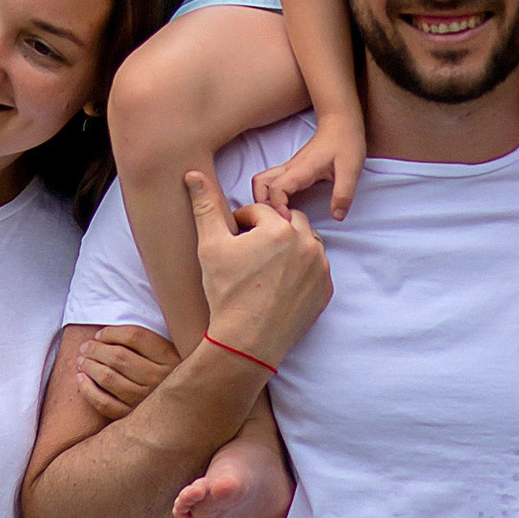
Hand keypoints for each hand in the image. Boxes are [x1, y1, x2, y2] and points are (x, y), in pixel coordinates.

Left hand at [75, 325, 177, 424]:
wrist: (179, 410)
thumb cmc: (168, 375)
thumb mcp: (168, 352)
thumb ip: (147, 341)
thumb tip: (105, 333)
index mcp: (168, 357)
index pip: (134, 337)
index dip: (111, 332)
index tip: (99, 334)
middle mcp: (158, 379)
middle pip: (118, 357)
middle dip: (95, 349)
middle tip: (85, 347)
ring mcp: (145, 400)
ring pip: (108, 378)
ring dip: (89, 366)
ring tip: (81, 361)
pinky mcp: (133, 417)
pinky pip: (104, 403)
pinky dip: (88, 390)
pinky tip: (81, 380)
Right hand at [189, 169, 330, 370]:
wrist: (246, 343)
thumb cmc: (226, 293)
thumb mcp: (210, 246)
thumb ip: (206, 206)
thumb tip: (194, 174)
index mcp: (280, 227)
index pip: (261, 211)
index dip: (243, 225)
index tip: (233, 244)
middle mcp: (307, 243)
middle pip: (288, 222)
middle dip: (270, 231)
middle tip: (249, 255)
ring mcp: (320, 269)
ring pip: (305, 243)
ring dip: (288, 248)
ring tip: (265, 269)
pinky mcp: (325, 291)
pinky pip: (315, 269)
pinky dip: (301, 271)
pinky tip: (279, 285)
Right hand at [254, 107, 368, 217]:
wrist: (341, 121)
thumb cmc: (345, 142)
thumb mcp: (350, 169)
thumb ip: (343, 194)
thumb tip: (336, 217)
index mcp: (301, 169)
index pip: (276, 189)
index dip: (278, 207)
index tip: (289, 221)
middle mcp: (290, 168)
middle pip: (259, 184)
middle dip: (262, 204)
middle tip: (278, 220)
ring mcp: (290, 168)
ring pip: (263, 182)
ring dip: (265, 200)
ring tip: (281, 216)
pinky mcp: (294, 169)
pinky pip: (273, 183)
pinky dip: (272, 196)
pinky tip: (288, 208)